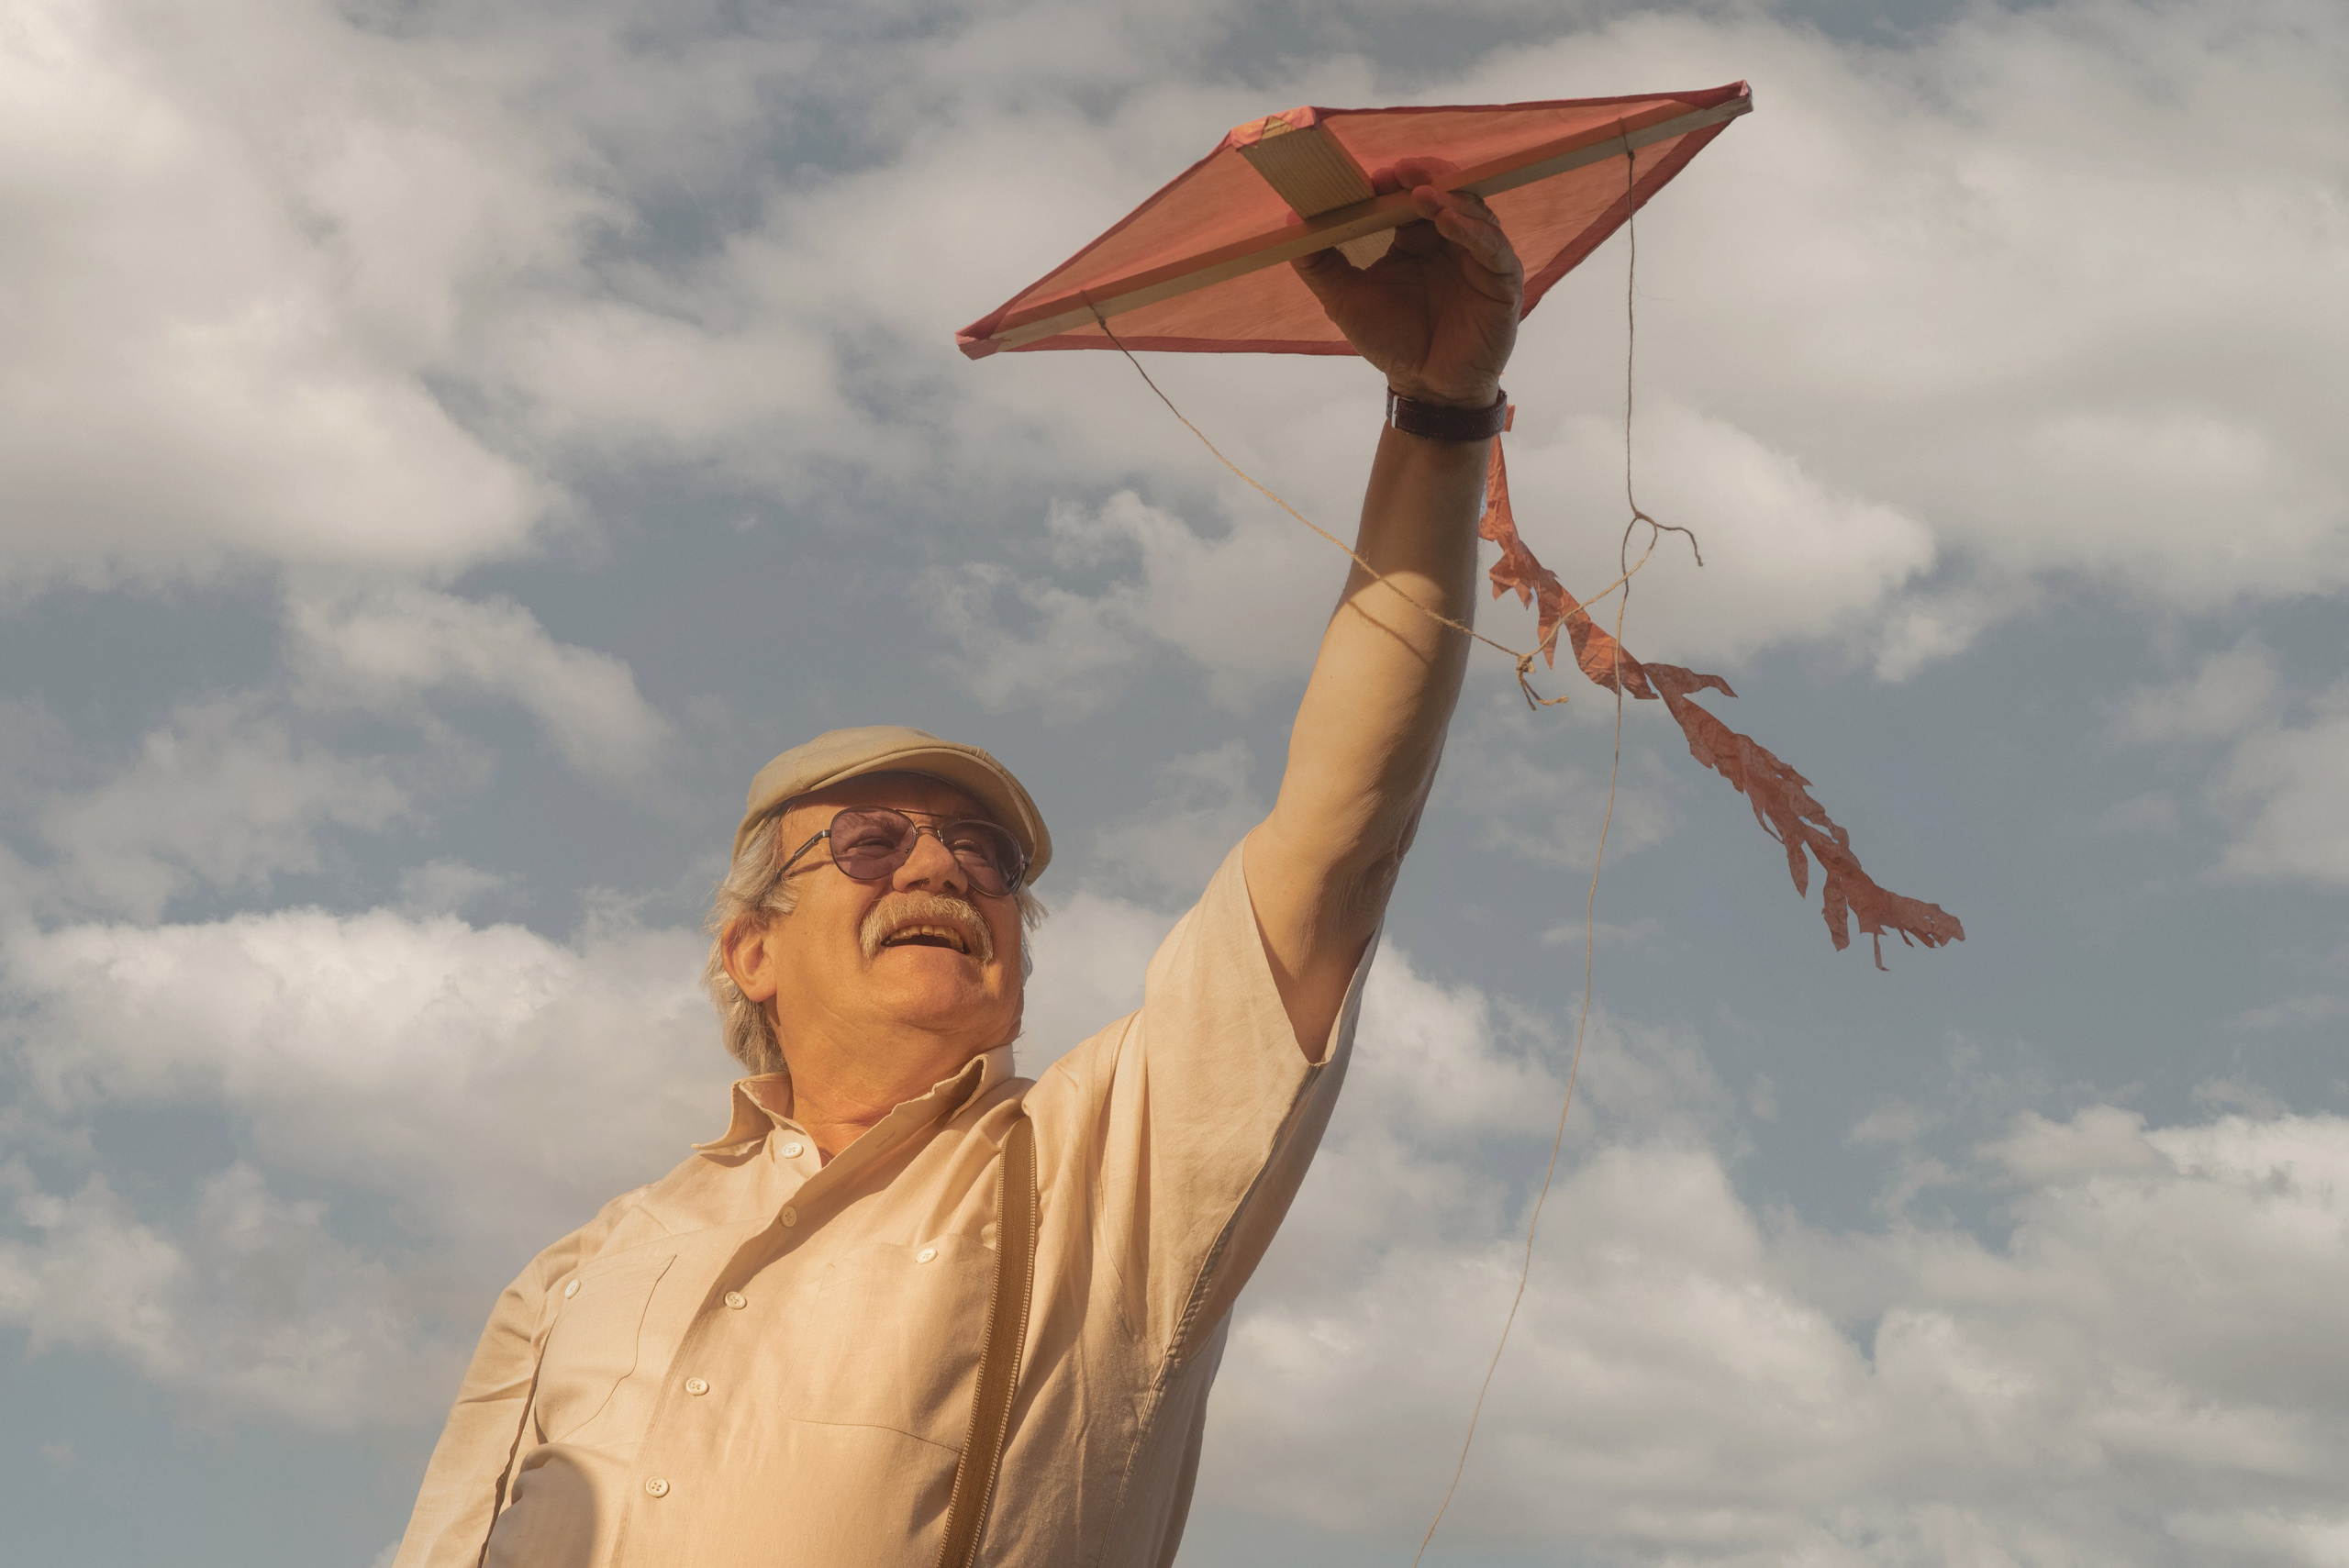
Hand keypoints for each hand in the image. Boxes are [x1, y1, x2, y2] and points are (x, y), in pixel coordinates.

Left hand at [1290, 157, 1523, 407]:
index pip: (1407, 196)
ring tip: (1420, 192)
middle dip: (1423, 176)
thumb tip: (1290, 219)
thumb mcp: (1345, 299)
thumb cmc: (1392, 343)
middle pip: (1444, 191)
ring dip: (1447, 197)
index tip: (1371, 178)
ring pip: (1472, 211)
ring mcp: (1479, 256)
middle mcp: (1450, 240)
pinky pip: (1493, 246)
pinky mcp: (1503, 279)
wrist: (1427, 389)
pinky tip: (1448, 222)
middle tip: (1400, 170)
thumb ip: (1319, 262)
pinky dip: (1472, 230)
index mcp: (1415, 239)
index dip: (1393, 183)